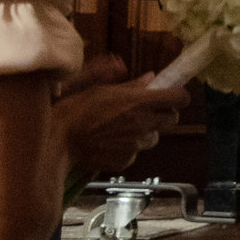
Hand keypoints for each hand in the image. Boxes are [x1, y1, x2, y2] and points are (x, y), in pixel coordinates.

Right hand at [52, 55, 188, 176]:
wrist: (58, 141)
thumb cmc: (77, 110)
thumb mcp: (103, 90)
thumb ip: (132, 85)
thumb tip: (151, 78)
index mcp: (141, 102)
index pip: (180, 98)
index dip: (177, 96)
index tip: (170, 96)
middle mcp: (144, 124)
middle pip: (172, 120)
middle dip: (164, 115)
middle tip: (146, 112)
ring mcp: (136, 144)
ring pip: (153, 138)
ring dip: (145, 133)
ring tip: (122, 129)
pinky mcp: (126, 161)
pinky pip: (135, 153)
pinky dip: (128, 149)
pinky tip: (110, 144)